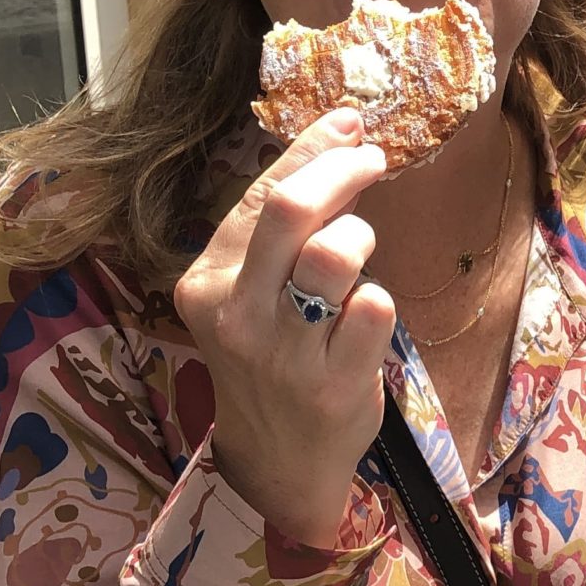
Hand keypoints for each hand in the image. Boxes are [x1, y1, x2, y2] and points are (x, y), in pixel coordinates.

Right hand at [173, 108, 397, 547]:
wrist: (278, 458)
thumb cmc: (273, 358)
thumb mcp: (252, 294)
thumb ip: (279, 229)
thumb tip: (340, 135)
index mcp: (206, 283)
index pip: (259, 195)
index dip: (311, 150)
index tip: (350, 127)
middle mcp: (237, 315)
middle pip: (290, 209)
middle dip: (341, 171)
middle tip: (372, 161)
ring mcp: (285, 353)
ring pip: (336, 254)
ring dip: (360, 238)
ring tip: (359, 255)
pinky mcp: (334, 384)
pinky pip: (375, 307)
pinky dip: (378, 298)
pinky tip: (364, 315)